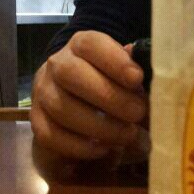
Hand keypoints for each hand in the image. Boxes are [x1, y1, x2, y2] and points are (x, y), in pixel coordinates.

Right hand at [30, 31, 147, 159]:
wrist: (78, 96)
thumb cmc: (111, 81)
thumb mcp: (126, 72)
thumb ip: (136, 75)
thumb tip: (157, 85)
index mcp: (82, 45)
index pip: (91, 44)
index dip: (114, 61)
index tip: (137, 79)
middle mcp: (57, 64)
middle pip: (71, 74)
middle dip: (109, 97)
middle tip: (138, 114)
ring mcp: (43, 92)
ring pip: (61, 107)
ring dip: (98, 126)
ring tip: (127, 135)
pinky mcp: (37, 121)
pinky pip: (50, 135)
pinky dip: (79, 146)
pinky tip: (103, 149)